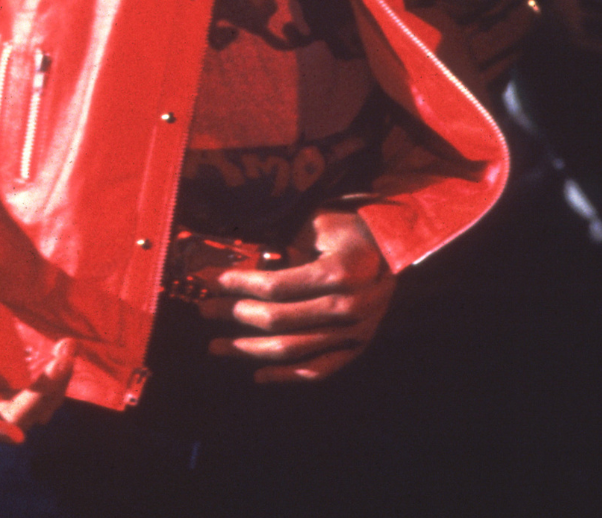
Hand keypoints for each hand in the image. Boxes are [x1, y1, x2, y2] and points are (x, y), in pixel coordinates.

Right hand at [0, 275, 74, 440]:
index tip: (17, 437)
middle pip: (11, 417)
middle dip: (41, 395)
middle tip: (63, 360)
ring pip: (33, 409)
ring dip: (56, 385)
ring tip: (68, 347)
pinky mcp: (15, 384)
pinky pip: (41, 393)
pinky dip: (57, 376)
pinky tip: (66, 346)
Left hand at [199, 209, 394, 383]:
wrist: (396, 245)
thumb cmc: (351, 228)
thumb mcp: (320, 224)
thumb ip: (286, 244)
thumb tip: (240, 261)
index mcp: (337, 273)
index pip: (276, 286)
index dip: (240, 285)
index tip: (214, 282)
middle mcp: (347, 307)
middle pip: (279, 319)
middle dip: (234, 315)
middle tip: (204, 309)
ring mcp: (354, 332)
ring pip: (293, 350)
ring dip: (249, 350)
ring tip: (217, 346)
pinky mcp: (358, 346)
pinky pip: (319, 370)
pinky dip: (287, 377)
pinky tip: (257, 375)